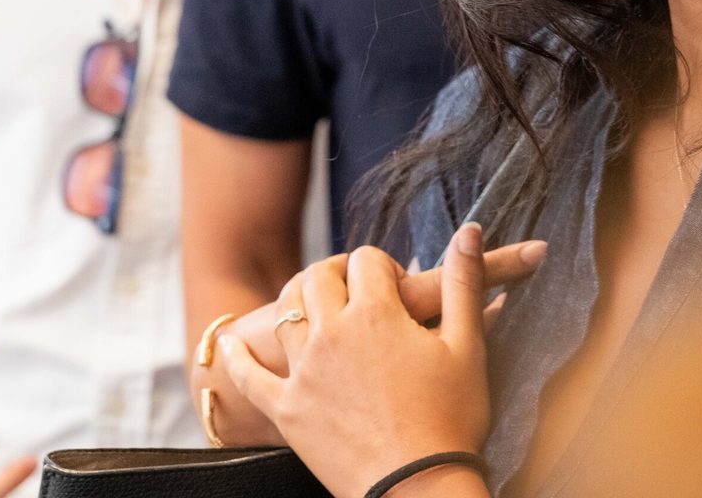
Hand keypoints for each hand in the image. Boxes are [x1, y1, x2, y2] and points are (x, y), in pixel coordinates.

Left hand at [218, 226, 498, 497]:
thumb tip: (470, 230)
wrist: (419, 488)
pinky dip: (236, 357)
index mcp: (376, 313)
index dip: (385, 266)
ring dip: (299, 301)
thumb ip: (464, 282)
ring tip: (317, 308)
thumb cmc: (451, 417)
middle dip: (339, 274)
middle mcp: (331, 333)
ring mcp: (303, 372)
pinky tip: (231, 345)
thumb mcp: (468, 345)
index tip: (399, 287)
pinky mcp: (285, 409)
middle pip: (319, 278)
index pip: (367, 260)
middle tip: (359, 292)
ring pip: (285, 314)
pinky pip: (248, 376)